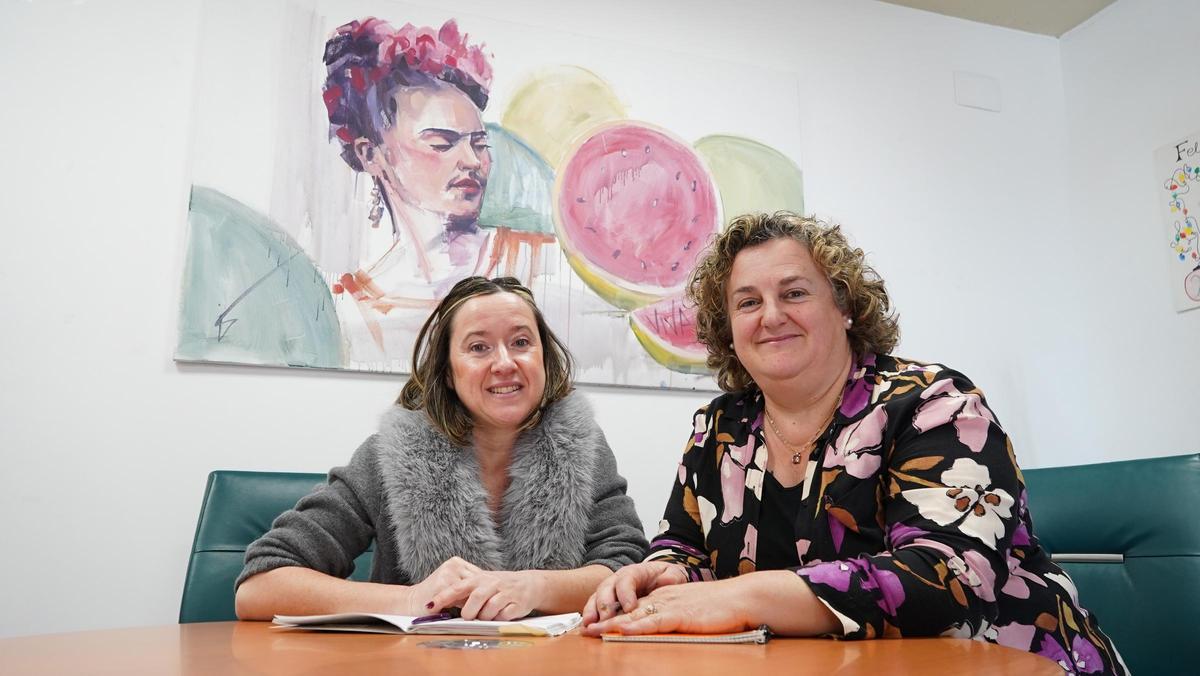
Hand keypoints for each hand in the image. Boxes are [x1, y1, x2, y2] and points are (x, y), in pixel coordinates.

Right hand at [403, 556, 483, 613]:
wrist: (409, 604)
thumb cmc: (434, 599)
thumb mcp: (453, 587)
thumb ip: (469, 586)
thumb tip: (494, 595)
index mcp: (457, 562)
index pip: (482, 576)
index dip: (486, 591)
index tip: (490, 602)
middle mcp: (454, 564)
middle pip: (479, 582)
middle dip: (481, 598)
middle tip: (486, 609)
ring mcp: (448, 573)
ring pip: (471, 591)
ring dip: (473, 604)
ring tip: (474, 612)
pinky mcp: (443, 584)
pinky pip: (462, 599)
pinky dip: (464, 608)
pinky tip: (462, 614)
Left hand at [427, 570, 540, 620]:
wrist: (529, 584)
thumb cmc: (500, 586)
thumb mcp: (482, 583)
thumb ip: (465, 592)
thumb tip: (441, 604)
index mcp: (479, 579)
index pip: (457, 588)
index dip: (443, 597)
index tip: (430, 606)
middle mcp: (491, 584)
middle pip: (475, 599)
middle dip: (469, 612)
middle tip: (469, 616)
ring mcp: (505, 593)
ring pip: (489, 610)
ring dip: (484, 617)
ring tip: (486, 615)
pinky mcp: (516, 603)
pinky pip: (503, 616)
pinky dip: (498, 619)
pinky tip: (500, 614)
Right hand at [581, 561, 687, 625]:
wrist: (660, 578)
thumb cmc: (665, 578)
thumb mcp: (672, 575)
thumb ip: (670, 578)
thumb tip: (666, 580)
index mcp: (634, 572)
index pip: (626, 580)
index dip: (626, 594)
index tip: (629, 608)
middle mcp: (617, 579)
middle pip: (606, 588)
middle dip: (605, 605)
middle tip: (607, 620)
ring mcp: (609, 590)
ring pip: (596, 598)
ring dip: (592, 612)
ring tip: (590, 626)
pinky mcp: (605, 602)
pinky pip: (593, 608)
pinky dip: (589, 618)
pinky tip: (586, 629)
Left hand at [581, 578, 747, 636]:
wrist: (742, 597)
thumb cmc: (721, 606)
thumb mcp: (691, 607)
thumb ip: (674, 614)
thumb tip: (659, 623)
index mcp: (665, 596)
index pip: (633, 606)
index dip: (612, 615)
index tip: (594, 623)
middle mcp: (663, 598)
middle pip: (628, 610)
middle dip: (604, 619)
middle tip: (583, 628)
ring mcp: (671, 606)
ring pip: (636, 615)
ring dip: (613, 624)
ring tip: (593, 630)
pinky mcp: (682, 615)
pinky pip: (655, 621)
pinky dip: (638, 627)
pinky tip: (624, 630)